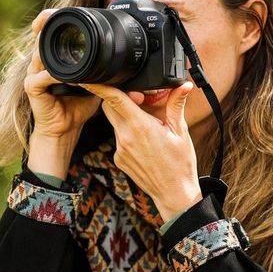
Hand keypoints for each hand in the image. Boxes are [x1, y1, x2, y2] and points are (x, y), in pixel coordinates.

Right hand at [25, 10, 100, 176]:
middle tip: (56, 13)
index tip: (66, 10)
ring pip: (40, 52)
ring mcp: (34, 73)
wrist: (65, 130)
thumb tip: (129, 68)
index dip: (56, 19)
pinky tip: (68, 77)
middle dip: (47, 21)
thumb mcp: (96, 86)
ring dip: (52, 46)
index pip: (54, 33)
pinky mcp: (31, 87)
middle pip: (42, 35)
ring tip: (62, 39)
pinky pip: (42, 77)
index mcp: (56, 59)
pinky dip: (55, 75)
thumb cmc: (77, 108)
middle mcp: (42, 62)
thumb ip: (106, 74)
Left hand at [80, 82, 202, 221]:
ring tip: (148, 122)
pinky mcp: (119, 159)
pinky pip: (119, 137)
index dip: (99, 86)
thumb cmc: (180, 164)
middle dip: (119, 98)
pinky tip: (145, 140)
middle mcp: (125, 137)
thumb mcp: (181, 132)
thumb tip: (183, 85)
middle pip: (110, 107)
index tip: (89, 77)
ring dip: (126, 115)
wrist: (174, 193)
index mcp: (140, 127)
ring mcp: (120, 150)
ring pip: (115, 122)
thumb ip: (176, 105)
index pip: (114, 100)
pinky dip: (128, 132)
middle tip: (139, 97)